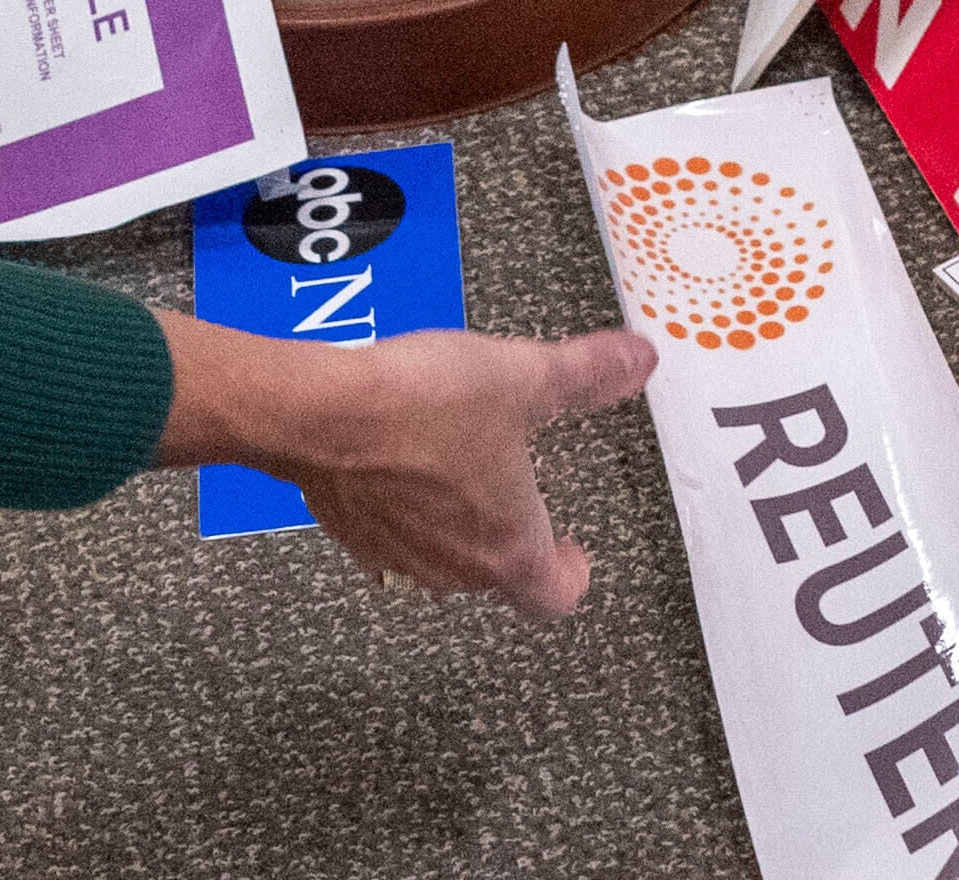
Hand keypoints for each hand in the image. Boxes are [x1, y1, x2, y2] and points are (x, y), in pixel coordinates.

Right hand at [155, 314, 655, 617]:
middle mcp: (455, 569)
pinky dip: (406, 509)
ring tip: (457, 464)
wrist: (318, 414)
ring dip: (457, 523)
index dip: (569, 576)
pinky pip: (394, 536)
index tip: (574, 551)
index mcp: (508, 547)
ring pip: (443, 558)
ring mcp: (397, 558)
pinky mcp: (351, 536)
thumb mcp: (520, 375)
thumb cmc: (425, 405)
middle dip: (510, 536)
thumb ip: (584, 373)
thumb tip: (640, 361)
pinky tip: (399, 459)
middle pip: (497, 575)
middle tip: (513, 488)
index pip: (553, 597)